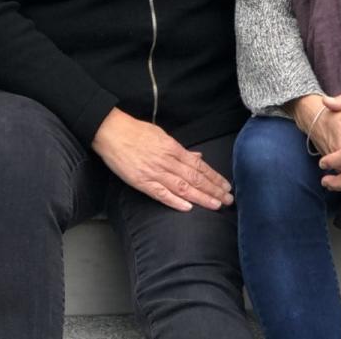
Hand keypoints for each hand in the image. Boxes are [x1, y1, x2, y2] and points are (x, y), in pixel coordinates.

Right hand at [91, 108, 232, 211]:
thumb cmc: (136, 131)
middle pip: (195, 177)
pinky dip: (174, 201)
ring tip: (216, 205)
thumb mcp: (162, 135)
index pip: (199, 165)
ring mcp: (154, 172)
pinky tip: (188, 207)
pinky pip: (160, 193)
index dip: (214, 177)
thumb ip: (180, 149)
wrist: (111, 132)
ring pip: (183, 187)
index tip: (226, 185)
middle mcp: (167, 161)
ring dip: (201, 197)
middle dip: (213, 189)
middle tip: (228, 199)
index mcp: (173, 148)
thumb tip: (197, 156)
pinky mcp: (141, 181)